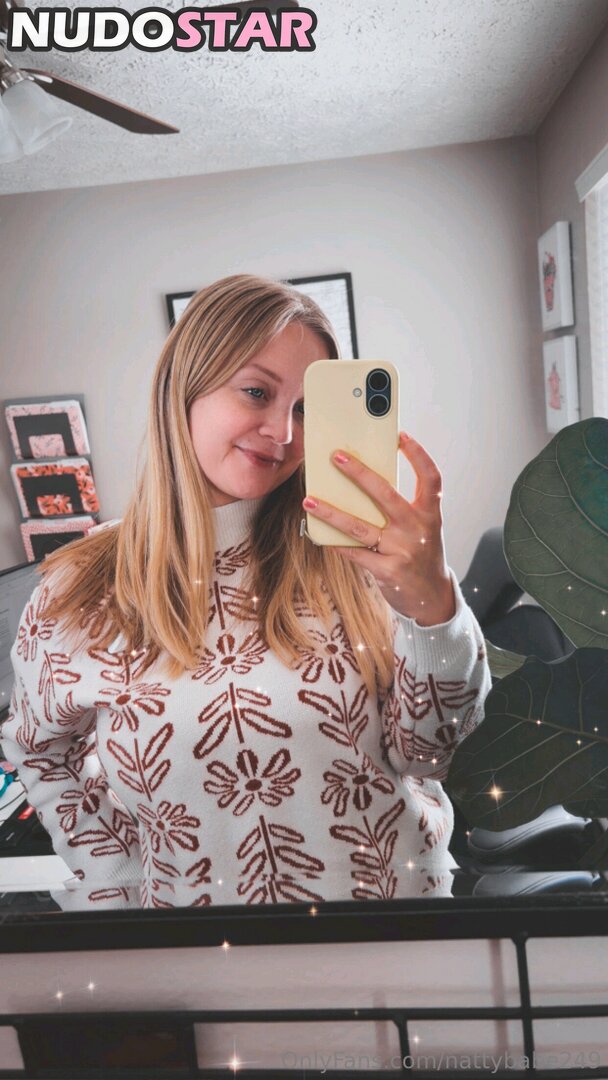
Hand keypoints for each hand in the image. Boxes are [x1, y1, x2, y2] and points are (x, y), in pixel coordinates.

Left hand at [302, 432, 454, 625]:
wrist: (433, 597)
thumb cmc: (422, 555)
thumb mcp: (422, 529)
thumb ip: (402, 509)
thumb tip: (362, 486)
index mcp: (429, 514)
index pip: (430, 478)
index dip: (418, 455)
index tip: (401, 436)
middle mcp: (418, 529)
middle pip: (386, 495)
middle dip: (360, 474)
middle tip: (337, 457)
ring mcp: (403, 550)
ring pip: (360, 527)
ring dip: (332, 513)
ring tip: (310, 501)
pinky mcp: (388, 570)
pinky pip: (355, 553)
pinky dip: (336, 544)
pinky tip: (319, 535)